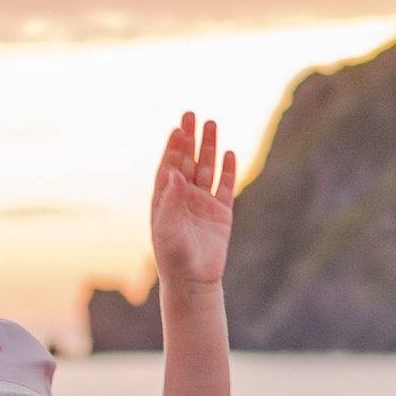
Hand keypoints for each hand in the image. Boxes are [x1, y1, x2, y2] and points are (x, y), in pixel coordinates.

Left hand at [147, 111, 234, 295]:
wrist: (193, 281)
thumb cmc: (173, 257)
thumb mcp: (167, 228)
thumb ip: (171, 201)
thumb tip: (174, 172)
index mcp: (165, 199)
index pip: (169, 166)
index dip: (173, 147)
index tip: (177, 128)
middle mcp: (183, 197)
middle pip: (187, 161)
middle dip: (190, 138)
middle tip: (191, 114)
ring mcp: (203, 204)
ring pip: (207, 168)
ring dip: (209, 147)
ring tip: (212, 124)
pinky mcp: (221, 213)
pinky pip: (225, 186)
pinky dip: (227, 170)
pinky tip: (229, 153)